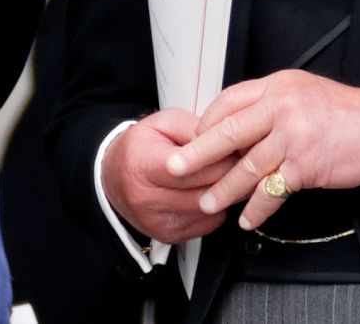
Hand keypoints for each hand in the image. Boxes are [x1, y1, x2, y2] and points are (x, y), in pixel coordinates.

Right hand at [102, 107, 236, 242]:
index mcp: (142, 165)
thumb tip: (226, 143)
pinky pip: (207, 224)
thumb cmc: (140, 147)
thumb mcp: (163, 123)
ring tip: (233, 176)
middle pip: (203, 191)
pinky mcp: (169, 236)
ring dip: (225, 194)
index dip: (218, 159)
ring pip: (209, 210)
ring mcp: (157, 221)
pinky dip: (215, 208)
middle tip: (244, 163)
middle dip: (229, 177)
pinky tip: (213, 192)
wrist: (114, 177)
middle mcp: (146, 198)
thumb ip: (194, 129)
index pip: (189, 169)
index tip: (236, 149)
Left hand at [165, 70, 359, 230]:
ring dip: (224, 187)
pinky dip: (258, 207)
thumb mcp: (301, 90)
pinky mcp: (306, 165)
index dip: (208, 120)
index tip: (195, 136)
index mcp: (276, 86)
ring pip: (247, 165)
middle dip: (197, 153)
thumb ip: (270, 102)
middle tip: (176, 167)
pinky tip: (247, 217)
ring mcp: (293, 137)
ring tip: (208, 200)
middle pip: (228, 131)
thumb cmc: (344, 112)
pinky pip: (274, 190)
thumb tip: (237, 121)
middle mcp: (281, 107)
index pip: (229, 100)